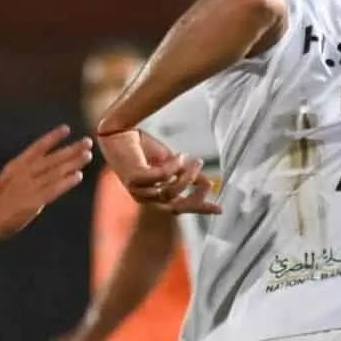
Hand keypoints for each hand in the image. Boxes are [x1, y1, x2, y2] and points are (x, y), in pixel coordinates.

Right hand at [0, 126, 93, 241]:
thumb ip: (25, 178)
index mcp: (15, 166)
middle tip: (87, 141)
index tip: (66, 129)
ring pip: (55, 172)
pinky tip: (78, 175)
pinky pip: (54, 189)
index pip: (36, 148)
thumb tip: (44, 177)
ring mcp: (28, 187)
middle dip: (70, 149)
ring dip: (73, 162)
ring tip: (87, 155)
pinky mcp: (33, 202)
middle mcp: (23, 173)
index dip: (52, 138)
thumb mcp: (6, 183)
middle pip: (51, 158)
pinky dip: (67, 182)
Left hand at [99, 130, 219, 214]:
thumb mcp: (171, 162)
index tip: (220, 209)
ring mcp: (137, 190)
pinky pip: (161, 177)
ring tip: (194, 161)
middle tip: (208, 183)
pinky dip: (174, 166)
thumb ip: (186, 174)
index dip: (200, 209)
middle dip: (194, 195)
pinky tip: (181, 155)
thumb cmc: (142, 147)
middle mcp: (145, 197)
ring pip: (170, 191)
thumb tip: (208, 183)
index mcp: (154, 196)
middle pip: (176, 206)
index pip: (180, 208)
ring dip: (186, 176)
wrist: (120, 131)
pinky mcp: (134, 178)